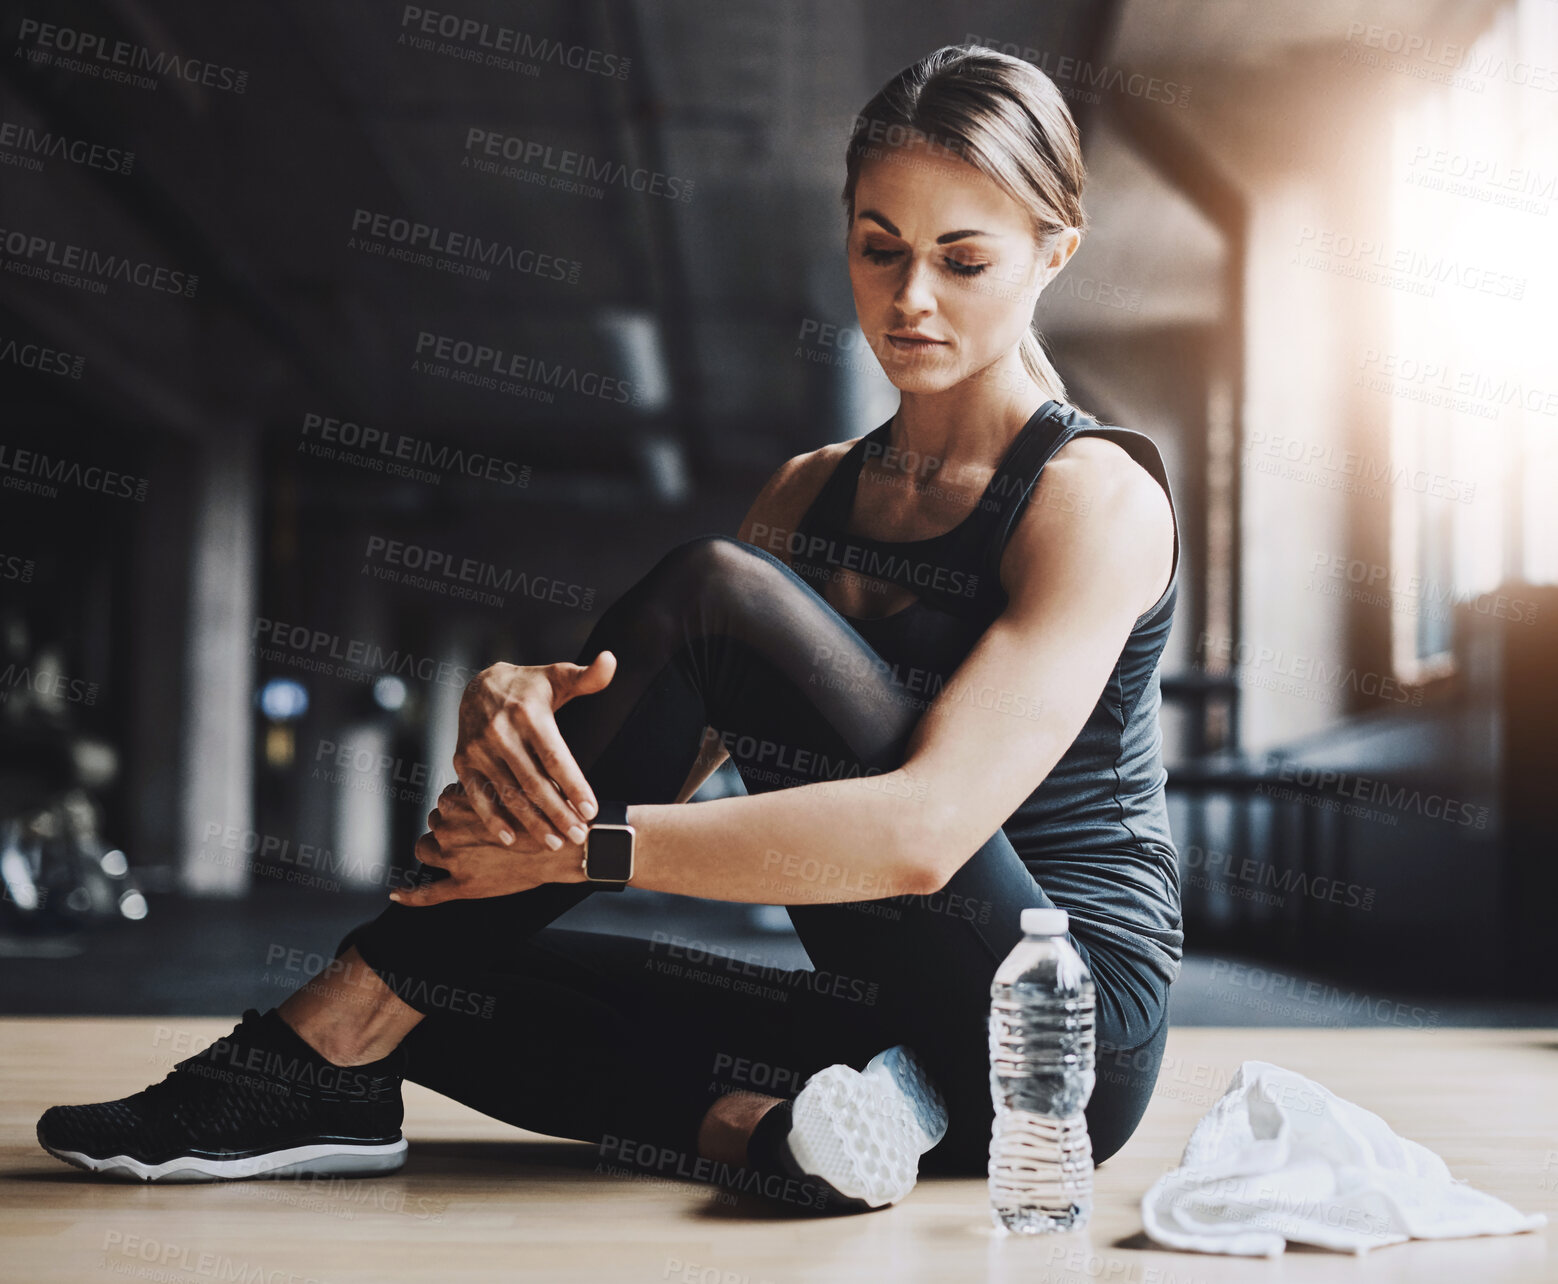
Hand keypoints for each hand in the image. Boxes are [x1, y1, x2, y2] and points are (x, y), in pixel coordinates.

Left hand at [390, 783, 584, 906]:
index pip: (444, 801)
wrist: (568, 847)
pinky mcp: (464, 888)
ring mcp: (454, 860)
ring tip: (462, 852)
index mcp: (458, 803)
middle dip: (450, 828)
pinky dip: (409, 895)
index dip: (460, 808)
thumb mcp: (514, 784)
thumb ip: (491, 782)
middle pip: (434, 824)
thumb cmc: (546, 813)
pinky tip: (397, 893)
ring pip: (425, 851)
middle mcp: (449, 830)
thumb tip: (483, 774)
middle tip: (477, 832)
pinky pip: (427, 895)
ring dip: (435, 850)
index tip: (477, 812)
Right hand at [453, 653, 616, 849]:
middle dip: (558, 812)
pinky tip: (512, 839)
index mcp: (528, 714)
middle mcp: (500, 732)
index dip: (573, 785)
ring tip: (554, 843)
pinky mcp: (463, 762)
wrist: (480, 685)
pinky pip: (478, 796)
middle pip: (533, 781)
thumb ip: (587, 676)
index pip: (555, 756)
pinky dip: (493, 820)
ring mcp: (478, 749)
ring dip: (531, 822)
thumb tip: (610, 660)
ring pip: (509, 793)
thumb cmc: (530, 688)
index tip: (591, 810)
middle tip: (579, 836)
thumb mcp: (558, 676)